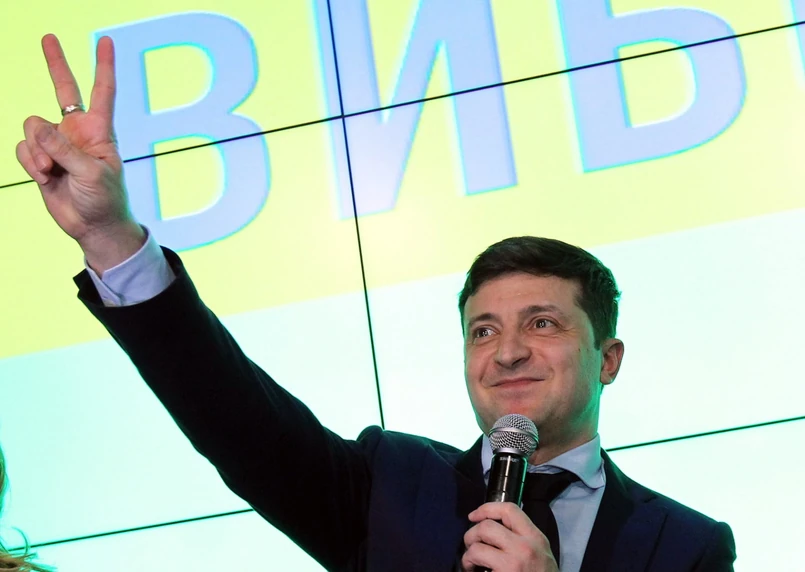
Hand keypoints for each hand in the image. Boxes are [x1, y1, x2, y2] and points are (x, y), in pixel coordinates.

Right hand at [16, 34, 144, 272]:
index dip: (103, 66)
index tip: (107, 41)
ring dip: (37, 149)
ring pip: (33, 127)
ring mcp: (57, 145)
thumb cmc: (105, 200)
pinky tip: (44, 177)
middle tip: (48, 36)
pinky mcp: (40, 160)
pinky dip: (30, 162)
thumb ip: (64, 149)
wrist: (93, 226)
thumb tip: (39, 129)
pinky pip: (24, 148)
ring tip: (50, 171)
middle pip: (63, 90)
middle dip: (55, 63)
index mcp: (99, 131)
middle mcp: (77, 132)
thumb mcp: (91, 174)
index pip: (102, 91)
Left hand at [461, 502, 557, 571]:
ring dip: (468, 555)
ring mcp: (513, 564)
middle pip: (487, 527)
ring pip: (477, 548)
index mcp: (535, 538)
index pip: (509, 510)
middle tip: (471, 546)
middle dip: (471, 534)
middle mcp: (525, 548)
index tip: (474, 516)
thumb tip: (494, 527)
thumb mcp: (540, 552)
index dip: (486, 509)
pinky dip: (469, 568)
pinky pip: (476, 567)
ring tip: (471, 564)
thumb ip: (523, 537)